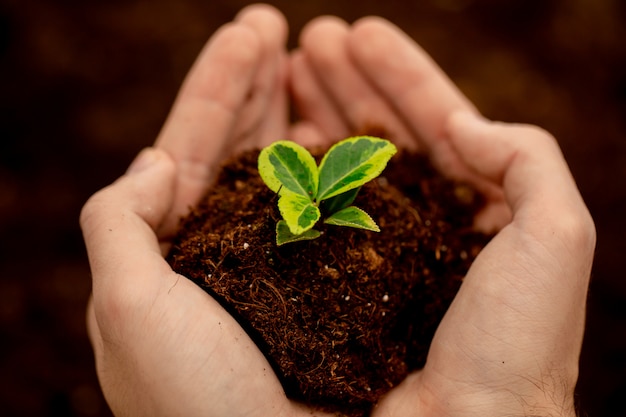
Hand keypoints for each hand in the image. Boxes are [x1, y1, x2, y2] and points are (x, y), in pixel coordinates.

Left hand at [81, 5, 332, 416]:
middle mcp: (228, 251)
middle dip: (257, 82)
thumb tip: (155, 160)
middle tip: (280, 26)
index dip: (219, 82)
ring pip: (287, 170)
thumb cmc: (190, 402)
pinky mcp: (328, 284)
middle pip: (241, 146)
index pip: (193, 144)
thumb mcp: (126, 307)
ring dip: (296, 111)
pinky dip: (338, 168)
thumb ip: (118, 223)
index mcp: (174, 247)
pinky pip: (331, 212)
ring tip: (314, 58)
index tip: (252, 28)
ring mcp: (280, 265)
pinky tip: (348, 130)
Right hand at [291, 16, 595, 415]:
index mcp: (481, 209)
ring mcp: (380, 254)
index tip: (359, 32)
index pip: (438, 120)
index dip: (399, 73)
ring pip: (345, 167)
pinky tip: (277, 139)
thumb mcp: (555, 236)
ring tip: (284, 67)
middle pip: (382, 134)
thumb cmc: (515, 347)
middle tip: (310, 38)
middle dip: (346, 82)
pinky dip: (298, 174)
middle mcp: (427, 226)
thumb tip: (460, 123)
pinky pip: (317, 216)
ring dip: (317, 113)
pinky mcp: (342, 283)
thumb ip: (527, 158)